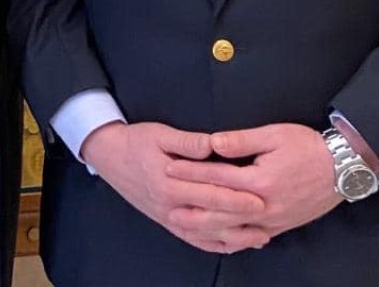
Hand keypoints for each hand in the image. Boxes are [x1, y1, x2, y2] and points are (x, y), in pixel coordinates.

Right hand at [82, 121, 269, 252]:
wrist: (108, 156)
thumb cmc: (135, 142)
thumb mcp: (159, 133)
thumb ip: (187, 141)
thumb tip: (212, 145)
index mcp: (167, 182)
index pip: (208, 193)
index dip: (235, 197)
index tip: (259, 197)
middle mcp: (168, 206)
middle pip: (211, 217)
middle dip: (242, 219)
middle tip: (269, 218)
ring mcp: (167, 218)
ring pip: (205, 235)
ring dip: (234, 237)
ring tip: (261, 236)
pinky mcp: (167, 222)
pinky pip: (194, 240)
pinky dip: (216, 245)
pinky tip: (234, 245)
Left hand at [167, 123, 339, 239]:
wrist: (344, 168)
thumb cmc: (309, 147)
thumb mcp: (275, 135)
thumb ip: (241, 141)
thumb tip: (213, 143)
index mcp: (261, 180)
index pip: (216, 176)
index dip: (190, 171)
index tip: (168, 166)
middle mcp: (265, 205)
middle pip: (219, 209)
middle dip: (190, 204)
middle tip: (164, 201)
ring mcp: (273, 219)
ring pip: (233, 228)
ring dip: (205, 226)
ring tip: (181, 221)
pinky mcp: (281, 226)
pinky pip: (250, 237)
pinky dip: (230, 238)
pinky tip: (215, 236)